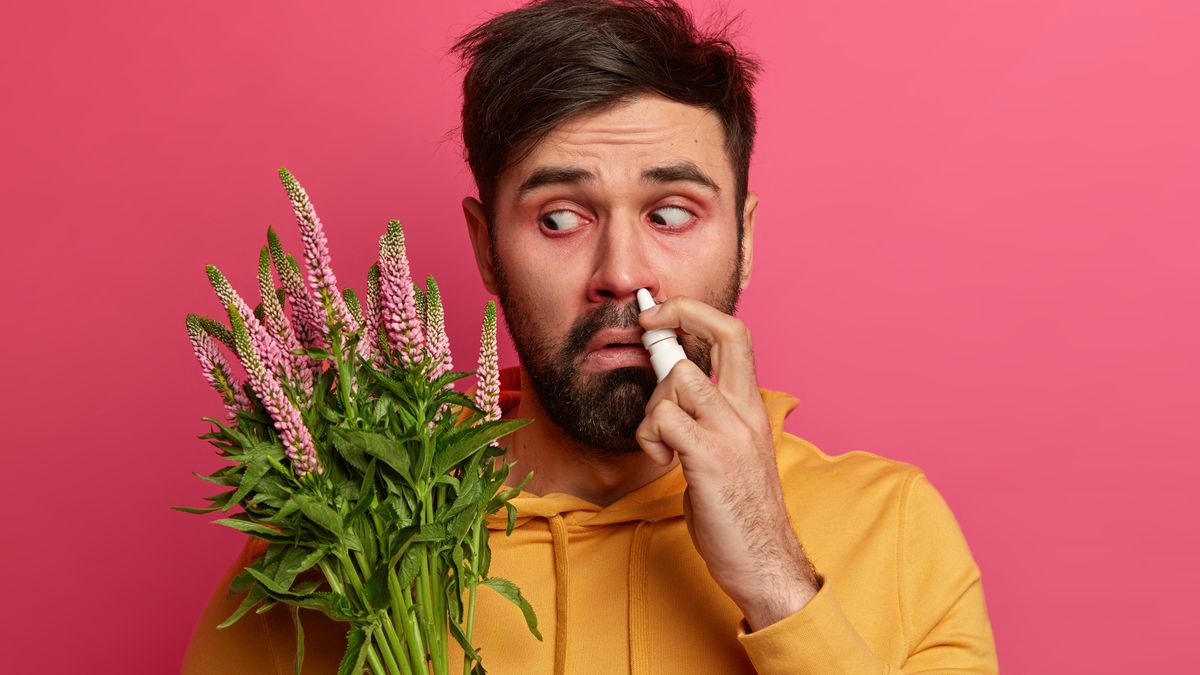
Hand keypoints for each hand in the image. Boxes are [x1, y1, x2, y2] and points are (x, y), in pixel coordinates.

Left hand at [635, 295, 819, 630]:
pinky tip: (662, 461)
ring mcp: (731, 434)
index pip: (735, 335)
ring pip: (680, 378)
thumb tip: (669, 383)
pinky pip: (665, 420)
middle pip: (723, 334)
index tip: (661, 313)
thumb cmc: (739, 510)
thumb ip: (706, 415)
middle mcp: (746, 412)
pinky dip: (650, 437)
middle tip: (648, 326)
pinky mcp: (710, 461)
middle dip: (679, 315)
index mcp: (751, 407)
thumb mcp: (729, 449)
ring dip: (654, 404)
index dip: (695, 312)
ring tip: (660, 441)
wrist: (764, 561)